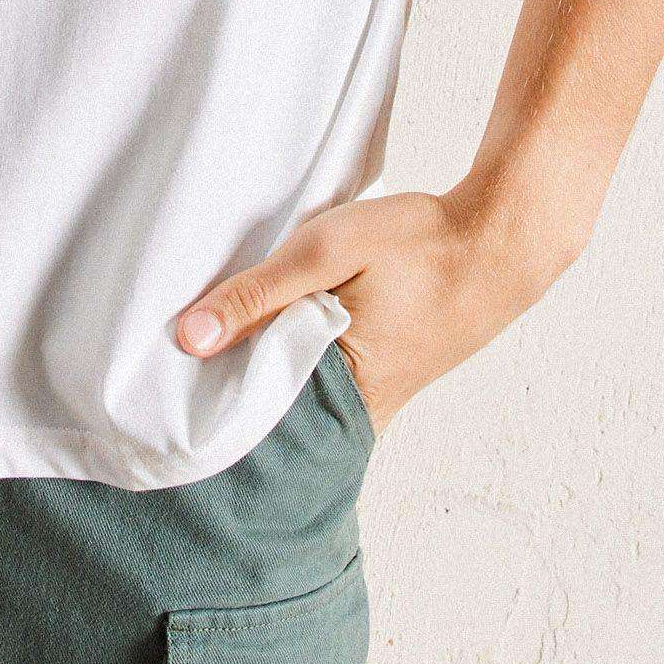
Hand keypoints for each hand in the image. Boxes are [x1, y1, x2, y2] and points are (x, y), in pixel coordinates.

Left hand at [172, 184, 581, 433]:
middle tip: (178, 377)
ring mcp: (376, 398)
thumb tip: (189, 339)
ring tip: (215, 353)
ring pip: (299, 399)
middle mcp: (362, 413)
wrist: (498, 240)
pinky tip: (268, 338)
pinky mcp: (383, 375)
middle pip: (276, 418)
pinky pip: (323, 382)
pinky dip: (294, 363)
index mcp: (345, 395)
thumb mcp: (326, 252)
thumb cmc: (418, 245)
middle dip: (231, 397)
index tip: (165, 395)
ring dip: (263, 375)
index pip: (257, 423)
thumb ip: (257, 294)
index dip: (210, 406)